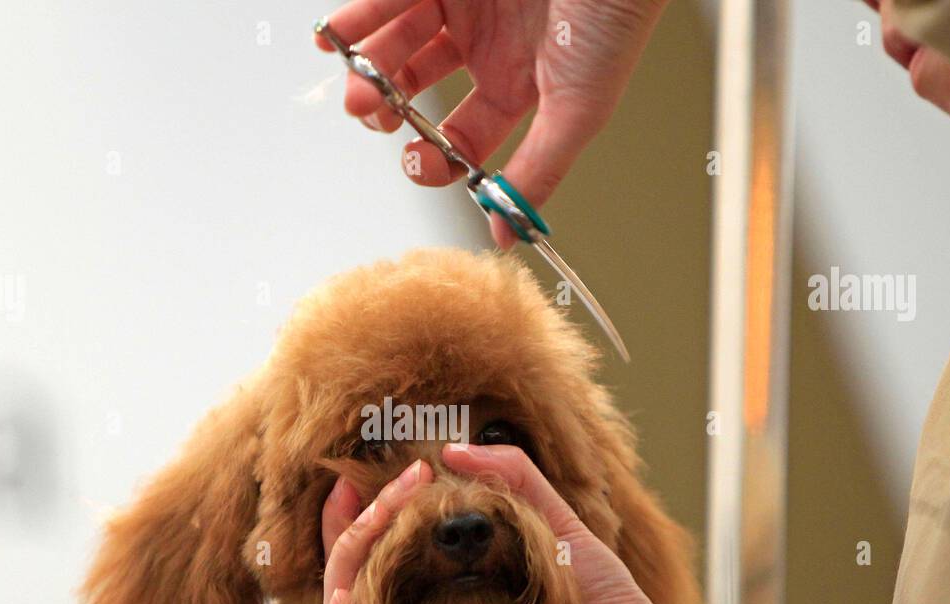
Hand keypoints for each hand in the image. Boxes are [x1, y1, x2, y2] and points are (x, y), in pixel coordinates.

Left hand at [315, 0, 670, 247]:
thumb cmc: (614, 15)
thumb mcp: (579, 107)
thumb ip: (539, 171)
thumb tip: (509, 234)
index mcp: (520, 84)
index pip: (464, 136)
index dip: (436, 155)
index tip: (419, 161)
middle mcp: (489, 45)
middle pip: (421, 89)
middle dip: (389, 109)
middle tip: (372, 116)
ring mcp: (464, 4)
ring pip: (399, 44)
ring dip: (370, 69)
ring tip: (357, 87)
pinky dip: (359, 18)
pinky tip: (335, 38)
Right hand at [317, 442, 679, 603]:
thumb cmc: (599, 603)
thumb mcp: (553, 522)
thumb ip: (510, 477)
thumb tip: (453, 446)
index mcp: (441, 594)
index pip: (370, 554)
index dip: (354, 514)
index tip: (366, 471)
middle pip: (345, 579)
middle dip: (349, 523)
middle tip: (389, 481)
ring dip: (343, 559)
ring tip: (380, 517)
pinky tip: (352, 590)